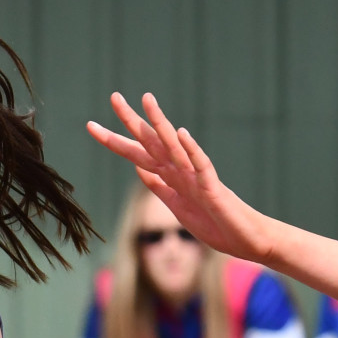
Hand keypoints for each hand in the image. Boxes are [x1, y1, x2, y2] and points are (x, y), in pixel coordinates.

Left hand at [85, 92, 272, 262]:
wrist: (246, 240)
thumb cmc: (215, 224)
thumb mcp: (177, 207)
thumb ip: (159, 188)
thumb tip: (140, 170)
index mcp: (170, 177)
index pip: (137, 154)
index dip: (114, 141)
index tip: (91, 125)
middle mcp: (181, 171)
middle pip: (151, 142)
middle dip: (132, 121)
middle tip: (114, 96)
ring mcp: (197, 178)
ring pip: (174, 146)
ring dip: (161, 123)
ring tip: (147, 99)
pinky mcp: (213, 189)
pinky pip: (202, 166)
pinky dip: (191, 150)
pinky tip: (181, 133)